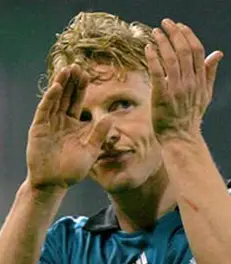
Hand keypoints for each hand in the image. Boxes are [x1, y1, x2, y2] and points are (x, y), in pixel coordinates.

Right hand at [26, 64, 110, 189]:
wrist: (53, 183)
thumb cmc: (72, 170)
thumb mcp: (90, 152)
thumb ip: (98, 135)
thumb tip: (111, 118)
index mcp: (73, 123)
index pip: (77, 101)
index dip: (81, 87)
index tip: (87, 72)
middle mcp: (60, 120)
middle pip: (66, 96)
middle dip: (71, 81)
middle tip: (76, 65)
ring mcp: (48, 123)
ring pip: (55, 99)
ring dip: (60, 85)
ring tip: (66, 70)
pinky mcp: (38, 128)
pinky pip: (45, 110)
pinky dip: (50, 99)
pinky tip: (56, 87)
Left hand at [145, 18, 222, 142]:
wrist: (181, 137)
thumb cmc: (190, 115)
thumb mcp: (205, 94)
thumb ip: (209, 73)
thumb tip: (217, 53)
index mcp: (200, 80)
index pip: (197, 51)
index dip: (188, 35)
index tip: (179, 25)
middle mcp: (190, 82)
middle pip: (184, 51)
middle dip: (174, 34)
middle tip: (164, 23)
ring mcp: (176, 89)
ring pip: (171, 59)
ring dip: (163, 43)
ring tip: (155, 32)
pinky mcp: (162, 96)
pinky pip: (158, 73)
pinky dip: (153, 59)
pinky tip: (148, 48)